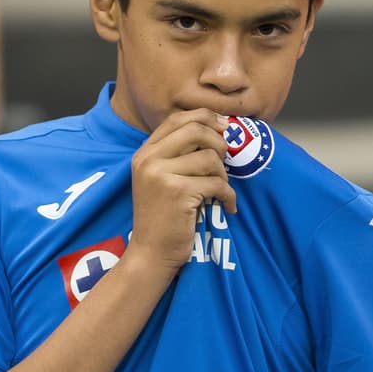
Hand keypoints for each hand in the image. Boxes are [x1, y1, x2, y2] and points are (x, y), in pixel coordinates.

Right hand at [126, 109, 237, 275]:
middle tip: (225, 163)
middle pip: (196, 130)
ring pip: (209, 157)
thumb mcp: (162, 179)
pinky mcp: (178, 192)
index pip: (177, 119)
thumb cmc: (164, 217)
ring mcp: (161, 174)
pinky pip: (217, 183)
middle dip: (219, 144)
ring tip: (219, 191)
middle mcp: (149, 159)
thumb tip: (218, 130)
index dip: (205, 118)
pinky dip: (228, 196)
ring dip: (223, 175)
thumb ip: (179, 155)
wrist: (152, 253)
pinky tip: (227, 207)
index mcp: (145, 153)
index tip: (223, 128)